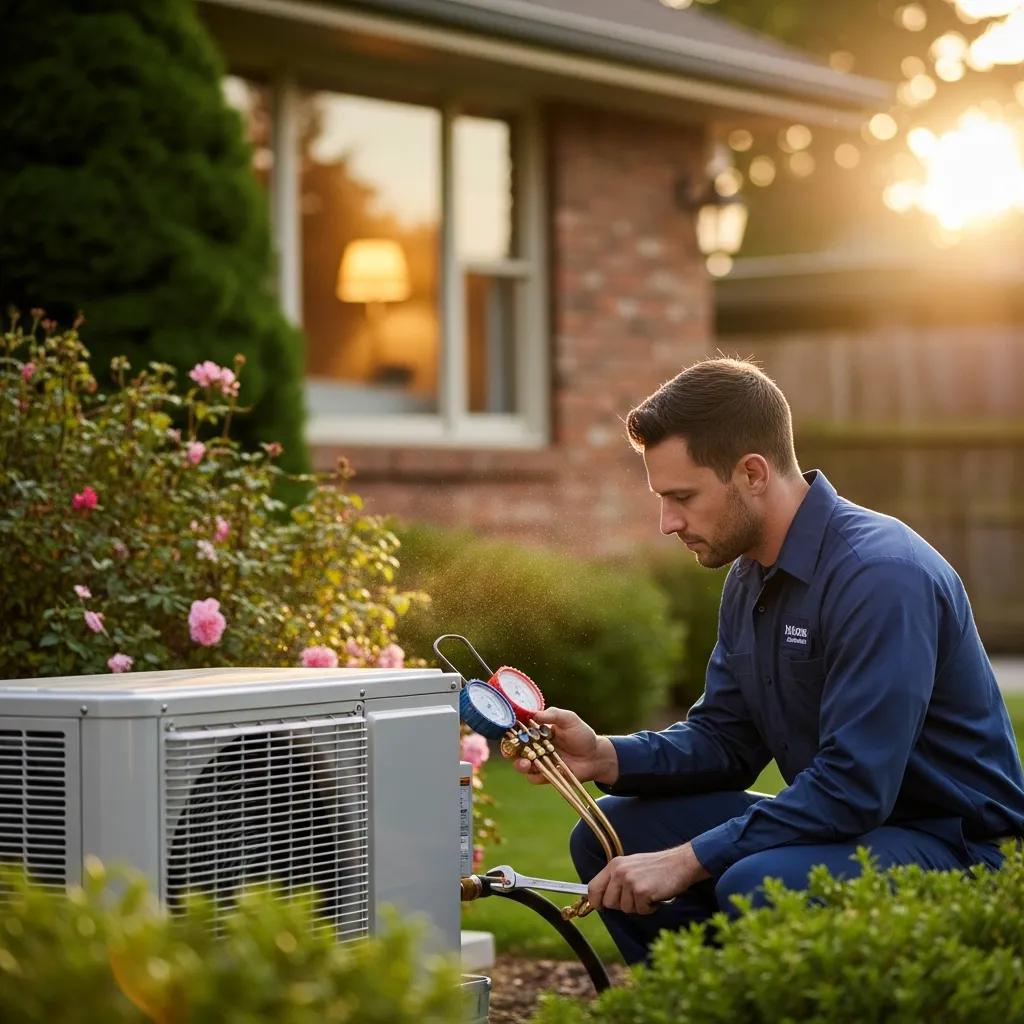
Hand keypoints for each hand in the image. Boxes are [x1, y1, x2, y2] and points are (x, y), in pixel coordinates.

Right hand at [512, 707, 618, 785]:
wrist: (595, 756)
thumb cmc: (582, 734)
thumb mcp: (569, 719)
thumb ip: (553, 715)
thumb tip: (534, 715)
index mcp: (536, 731)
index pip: (518, 730)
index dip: (510, 731)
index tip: (508, 731)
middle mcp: (534, 746)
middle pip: (514, 749)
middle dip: (508, 750)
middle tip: (510, 750)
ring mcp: (539, 761)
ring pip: (521, 764)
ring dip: (520, 764)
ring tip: (525, 763)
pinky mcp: (545, 775)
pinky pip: (534, 778)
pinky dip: (535, 775)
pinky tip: (540, 772)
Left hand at [587, 843, 709, 914]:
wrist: (680, 863)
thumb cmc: (656, 868)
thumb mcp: (631, 867)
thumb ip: (616, 879)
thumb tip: (601, 899)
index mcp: (615, 865)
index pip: (593, 887)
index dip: (595, 901)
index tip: (599, 907)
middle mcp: (619, 871)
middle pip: (608, 902)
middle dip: (621, 905)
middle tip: (637, 896)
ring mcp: (630, 881)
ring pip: (625, 909)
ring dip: (638, 906)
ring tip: (648, 892)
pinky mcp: (642, 891)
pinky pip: (640, 911)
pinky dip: (649, 908)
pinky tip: (655, 895)